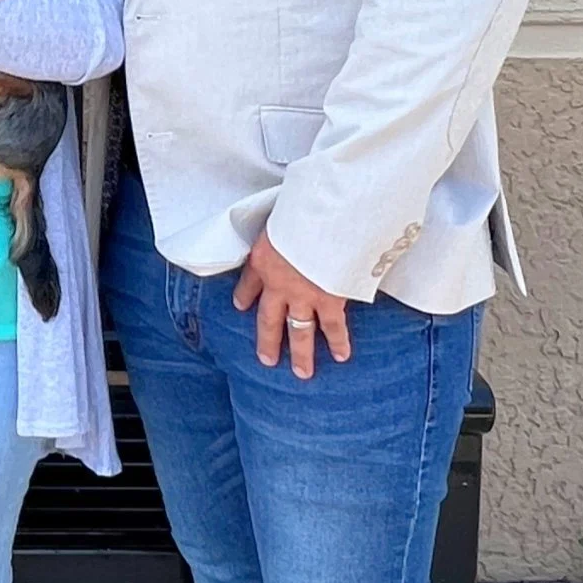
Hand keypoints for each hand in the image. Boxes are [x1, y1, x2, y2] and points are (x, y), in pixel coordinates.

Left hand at [233, 229, 350, 379]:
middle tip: (267, 360)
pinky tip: (341, 356)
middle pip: (268, 320)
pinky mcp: (328, 301)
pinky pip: (333, 327)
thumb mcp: (280, 215)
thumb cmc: (304, 209)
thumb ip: (281, 226)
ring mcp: (303, 297)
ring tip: (302, 373)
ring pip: (299, 332)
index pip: (249, 281)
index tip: (240, 304)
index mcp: (263, 260)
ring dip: (301, 354)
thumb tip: (289, 218)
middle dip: (267, 341)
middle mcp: (278, 285)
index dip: (244, 293)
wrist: (324, 222)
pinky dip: (338, 342)